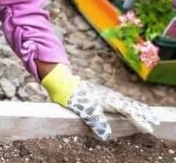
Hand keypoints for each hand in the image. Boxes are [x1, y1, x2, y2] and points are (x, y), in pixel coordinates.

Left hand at [41, 64, 158, 138]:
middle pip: (132, 105)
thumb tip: (106, 136)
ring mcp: (108, 94)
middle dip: (144, 113)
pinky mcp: (103, 94)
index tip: (148, 129)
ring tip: (147, 114)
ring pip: (127, 102)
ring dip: (138, 109)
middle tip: (155, 121)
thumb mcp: (87, 112)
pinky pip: (121, 100)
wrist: (66, 84)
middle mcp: (112, 97)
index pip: (130, 112)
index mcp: (112, 101)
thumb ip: (98, 123)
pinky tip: (128, 107)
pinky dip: (129, 105)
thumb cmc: (77, 98)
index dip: (139, 121)